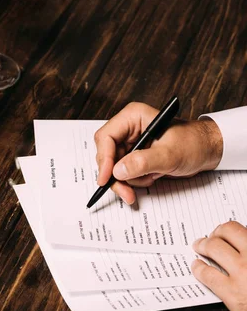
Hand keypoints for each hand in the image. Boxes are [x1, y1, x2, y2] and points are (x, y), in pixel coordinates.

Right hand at [94, 102, 222, 203]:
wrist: (206, 151)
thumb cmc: (193, 144)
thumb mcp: (169, 154)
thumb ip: (143, 162)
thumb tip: (118, 171)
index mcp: (133, 117)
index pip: (106, 137)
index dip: (104, 159)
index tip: (106, 178)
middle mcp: (128, 129)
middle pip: (106, 155)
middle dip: (116, 176)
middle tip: (126, 192)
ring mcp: (130, 143)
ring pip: (113, 167)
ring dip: (128, 180)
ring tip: (150, 179)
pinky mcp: (133, 156)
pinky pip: (123, 173)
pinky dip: (134, 181)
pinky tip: (150, 178)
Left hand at [192, 222, 246, 310]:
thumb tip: (241, 243)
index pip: (243, 228)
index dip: (232, 228)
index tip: (227, 230)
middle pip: (228, 231)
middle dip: (217, 231)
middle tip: (212, 235)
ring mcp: (242, 273)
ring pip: (214, 247)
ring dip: (203, 244)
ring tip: (199, 246)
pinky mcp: (232, 292)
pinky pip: (208, 274)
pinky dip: (199, 268)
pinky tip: (196, 266)